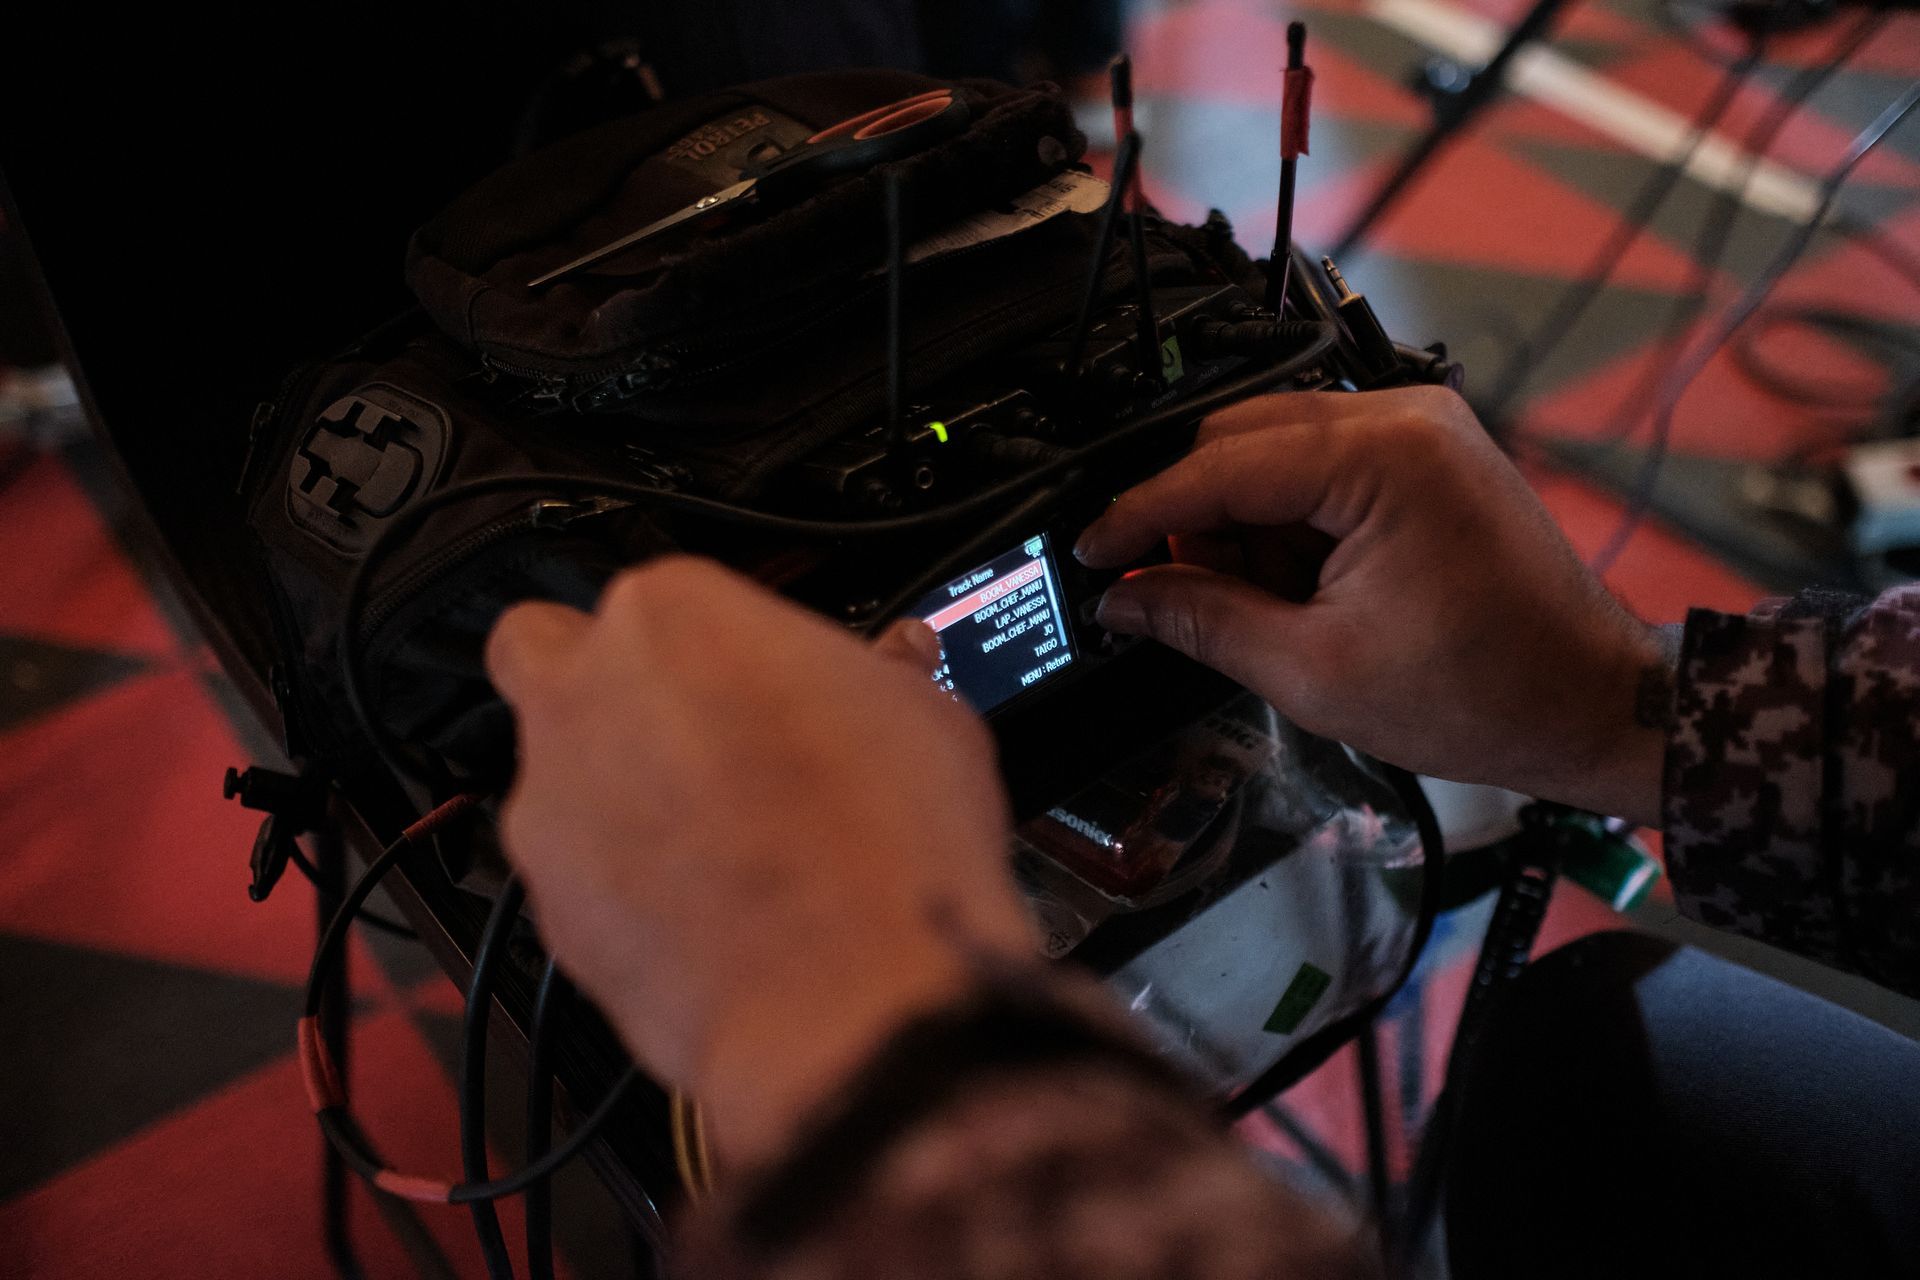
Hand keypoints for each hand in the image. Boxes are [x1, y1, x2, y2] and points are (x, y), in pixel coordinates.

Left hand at [484, 559, 1032, 1166]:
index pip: (666, 598)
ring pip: (553, 779)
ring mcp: (552, 809)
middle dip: (596, 686)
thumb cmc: (885, 847)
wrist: (852, 999)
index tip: (762, 680)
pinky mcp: (550, 912)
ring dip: (614, 800)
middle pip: (545, 657)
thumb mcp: (927, 716)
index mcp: (670, 614)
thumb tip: (894, 672)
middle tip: (686, 732)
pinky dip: (623, 893)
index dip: (718, 644)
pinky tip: (709, 916)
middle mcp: (584, 697)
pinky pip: (575, 883)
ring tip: (720, 847)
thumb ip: (886, 677)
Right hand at [1074, 387, 1665, 825]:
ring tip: (1252, 606)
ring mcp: (1421, 431)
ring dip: (1239, 525)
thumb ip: (1203, 622)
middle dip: (1191, 519)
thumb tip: (1124, 600)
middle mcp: (1404, 420)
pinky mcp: (1426, 456)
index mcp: (1383, 458)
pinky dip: (1285, 523)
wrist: (1589, 703)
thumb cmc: (1486, 693)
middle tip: (1162, 592)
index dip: (1141, 514)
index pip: (1219, 467)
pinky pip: (1319, 468)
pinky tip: (1291, 587)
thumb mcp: (1313, 672)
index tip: (1092, 552)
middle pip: (1239, 440)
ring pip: (1273, 453)